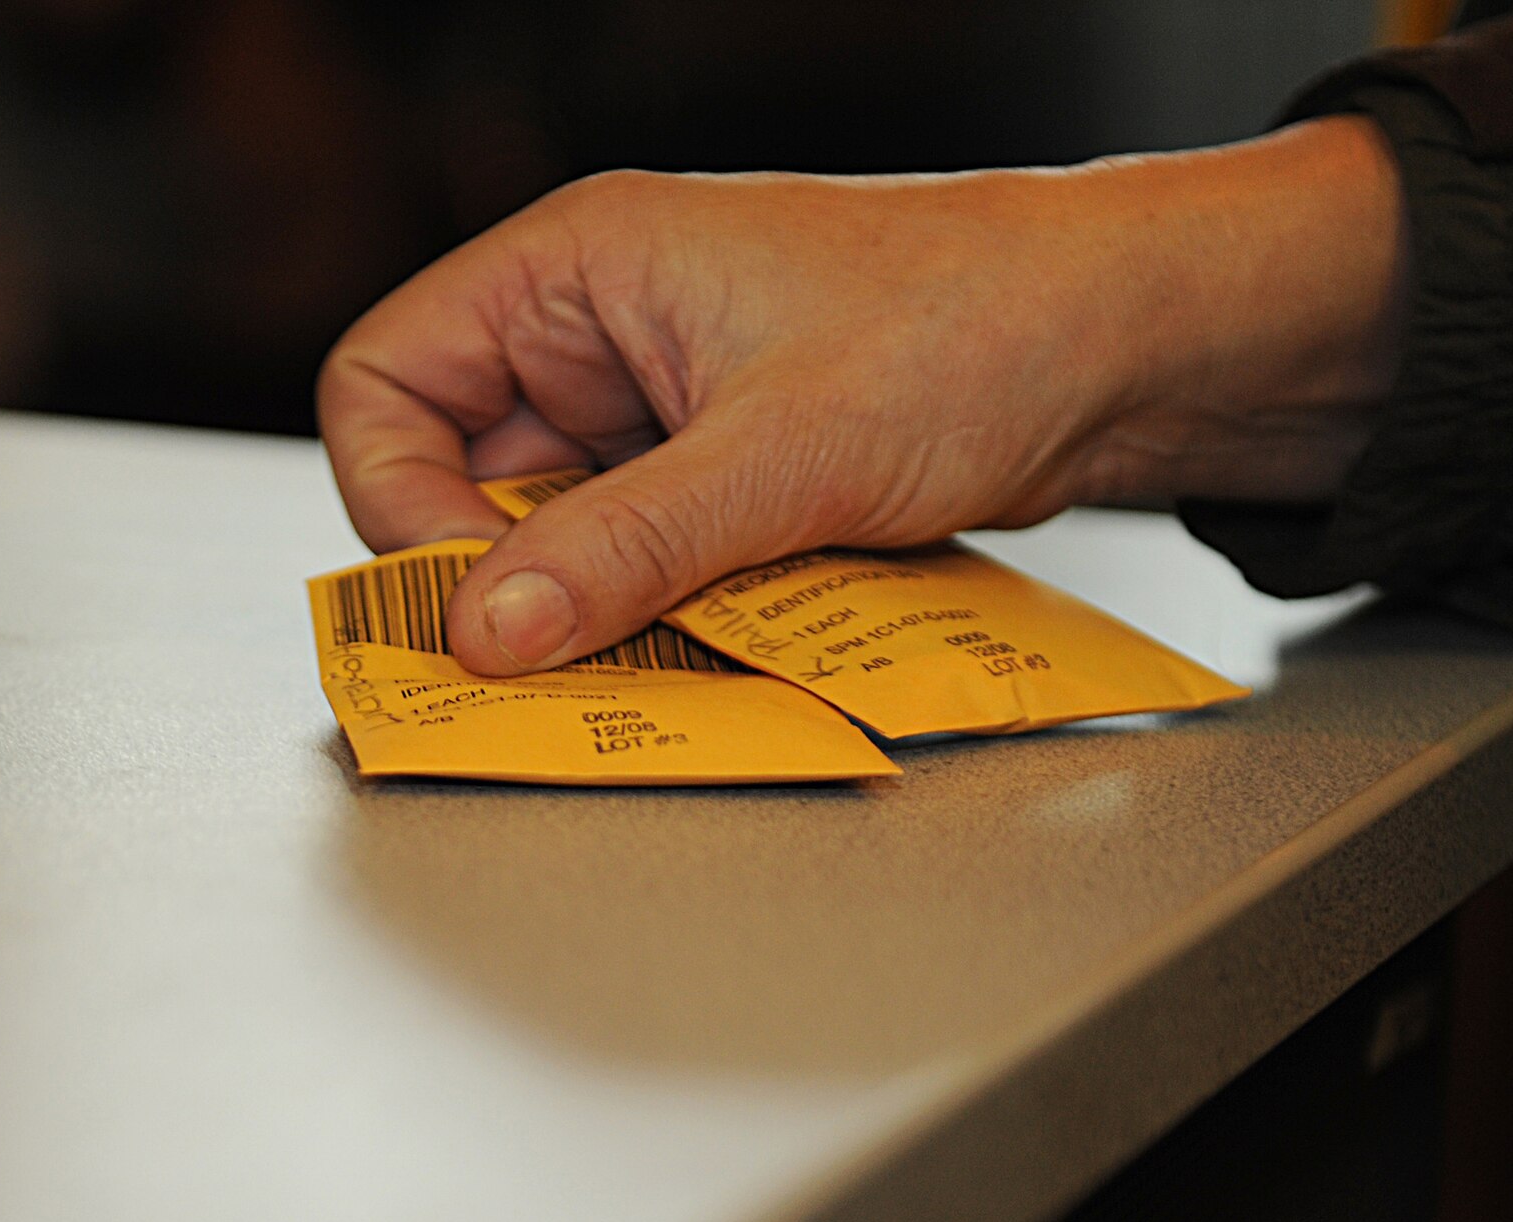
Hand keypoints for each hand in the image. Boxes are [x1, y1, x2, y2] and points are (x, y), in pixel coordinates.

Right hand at [317, 116, 1405, 674]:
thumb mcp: (781, 450)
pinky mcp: (736, 468)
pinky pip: (656, 554)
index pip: (390, 382)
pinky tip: (728, 636)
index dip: (404, 503)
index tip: (474, 601)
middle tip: (567, 662)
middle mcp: (609, 330)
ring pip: (571, 532)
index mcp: (580, 267)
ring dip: (608, 604)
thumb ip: (624, 545)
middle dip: (516, 576)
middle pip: (472, 476)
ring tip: (672, 647)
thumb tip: (490, 629)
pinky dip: (676, 607)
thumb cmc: (974, 321)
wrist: (1122, 344)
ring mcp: (673, 405)